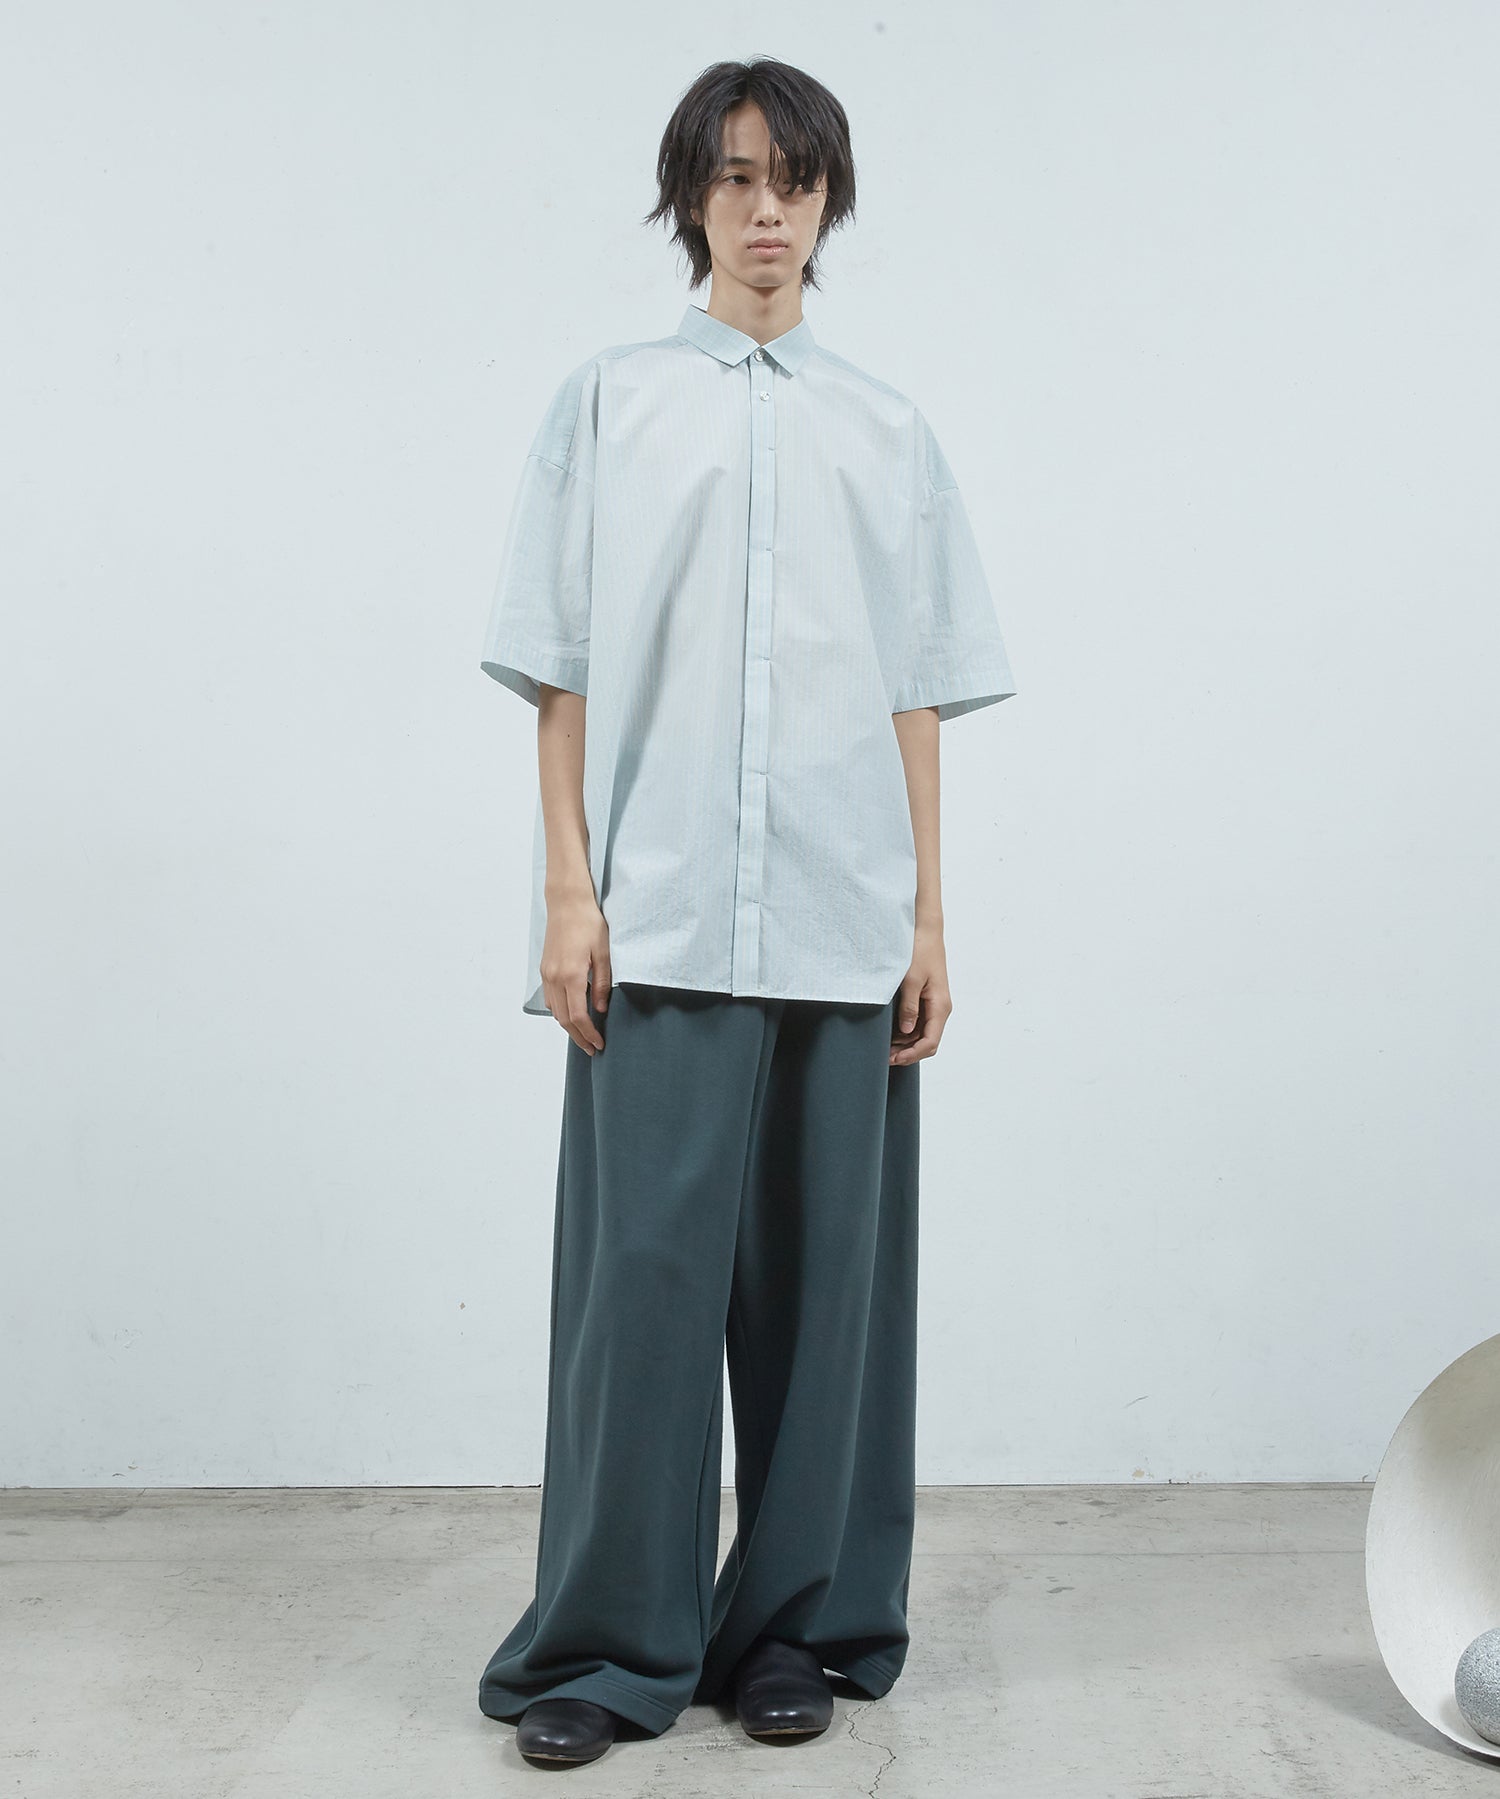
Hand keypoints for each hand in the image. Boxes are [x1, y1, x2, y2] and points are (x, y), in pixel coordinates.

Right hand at [540, 890, 611, 1053]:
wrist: (566, 903)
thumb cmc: (589, 923)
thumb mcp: (604, 953)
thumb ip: (602, 983)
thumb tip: (600, 1010)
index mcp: (572, 975)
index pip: (579, 1016)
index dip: (589, 1034)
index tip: (599, 1045)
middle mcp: (555, 978)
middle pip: (564, 1019)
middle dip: (578, 1037)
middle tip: (592, 1049)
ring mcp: (547, 974)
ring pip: (555, 1011)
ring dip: (569, 1027)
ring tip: (584, 1035)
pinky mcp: (544, 969)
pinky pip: (550, 998)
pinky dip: (560, 1012)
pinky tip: (572, 1014)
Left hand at [891, 921, 950, 1063]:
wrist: (925, 931)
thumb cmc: (920, 951)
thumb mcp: (911, 979)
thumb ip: (909, 1006)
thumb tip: (907, 1031)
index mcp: (940, 1006)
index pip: (930, 1042)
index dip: (912, 1055)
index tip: (893, 1058)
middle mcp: (940, 1009)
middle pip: (927, 1042)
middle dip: (907, 1053)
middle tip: (884, 1056)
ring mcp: (934, 1005)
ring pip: (922, 1035)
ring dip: (905, 1044)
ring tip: (884, 1047)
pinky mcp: (926, 1000)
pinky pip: (919, 1023)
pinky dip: (906, 1032)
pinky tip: (890, 1033)